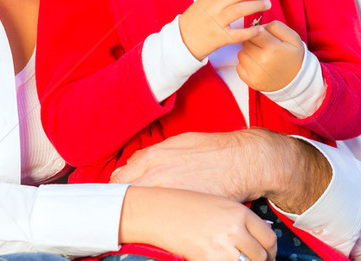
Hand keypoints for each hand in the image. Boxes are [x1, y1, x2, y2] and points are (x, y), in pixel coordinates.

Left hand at [111, 129, 330, 213]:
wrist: (244, 161)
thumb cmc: (213, 150)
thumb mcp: (178, 142)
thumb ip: (151, 155)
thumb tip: (133, 165)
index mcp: (153, 158)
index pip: (118, 179)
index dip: (117, 187)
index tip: (119, 192)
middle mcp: (157, 176)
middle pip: (125, 196)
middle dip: (125, 200)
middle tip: (129, 205)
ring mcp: (170, 194)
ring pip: (143, 209)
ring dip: (143, 210)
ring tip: (148, 212)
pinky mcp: (185, 211)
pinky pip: (164, 219)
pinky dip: (162, 218)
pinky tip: (166, 218)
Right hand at [119, 185, 276, 260]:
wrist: (155, 209)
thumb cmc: (181, 204)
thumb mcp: (216, 204)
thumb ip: (236, 220)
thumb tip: (250, 237)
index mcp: (238, 212)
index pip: (268, 237)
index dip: (270, 251)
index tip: (267, 255)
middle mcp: (234, 229)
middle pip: (261, 256)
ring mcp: (222, 246)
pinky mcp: (208, 258)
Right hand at [179, 0, 271, 60]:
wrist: (181, 41)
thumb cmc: (194, 23)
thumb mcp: (203, 5)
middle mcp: (213, 7)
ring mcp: (215, 22)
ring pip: (240, 10)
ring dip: (256, 6)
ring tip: (266, 6)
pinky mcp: (218, 37)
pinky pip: (239, 33)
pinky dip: (251, 31)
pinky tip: (260, 29)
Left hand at [237, 20, 304, 91]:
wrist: (296, 80)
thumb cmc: (293, 56)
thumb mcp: (292, 37)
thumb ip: (275, 26)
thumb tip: (258, 27)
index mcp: (272, 48)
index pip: (253, 32)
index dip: (258, 32)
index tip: (264, 37)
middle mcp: (262, 61)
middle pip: (245, 42)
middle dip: (253, 42)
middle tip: (264, 47)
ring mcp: (255, 73)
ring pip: (241, 53)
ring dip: (248, 53)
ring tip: (261, 57)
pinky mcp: (250, 81)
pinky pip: (239, 66)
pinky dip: (245, 65)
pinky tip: (257, 66)